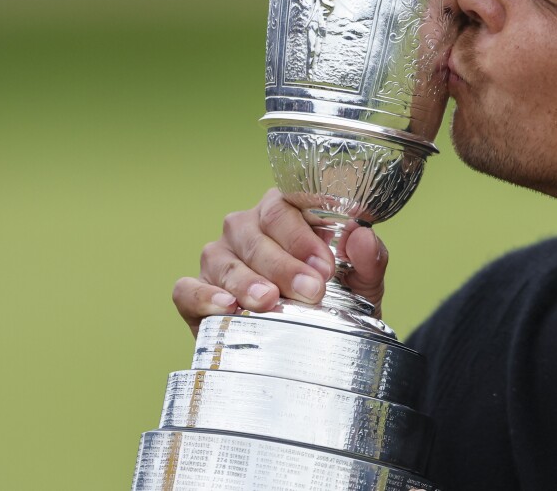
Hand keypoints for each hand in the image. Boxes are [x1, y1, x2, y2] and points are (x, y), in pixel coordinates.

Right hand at [171, 188, 389, 335]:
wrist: (313, 348)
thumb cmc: (336, 302)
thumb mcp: (362, 284)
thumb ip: (368, 259)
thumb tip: (362, 236)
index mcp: (284, 214)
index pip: (284, 206)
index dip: (302, 234)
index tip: (325, 266)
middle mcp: (246, 229)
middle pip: (253, 232)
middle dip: (283, 263)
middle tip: (310, 291)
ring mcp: (218, 259)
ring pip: (222, 258)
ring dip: (247, 280)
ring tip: (270, 301)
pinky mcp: (195, 293)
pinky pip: (188, 288)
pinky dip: (205, 296)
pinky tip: (227, 307)